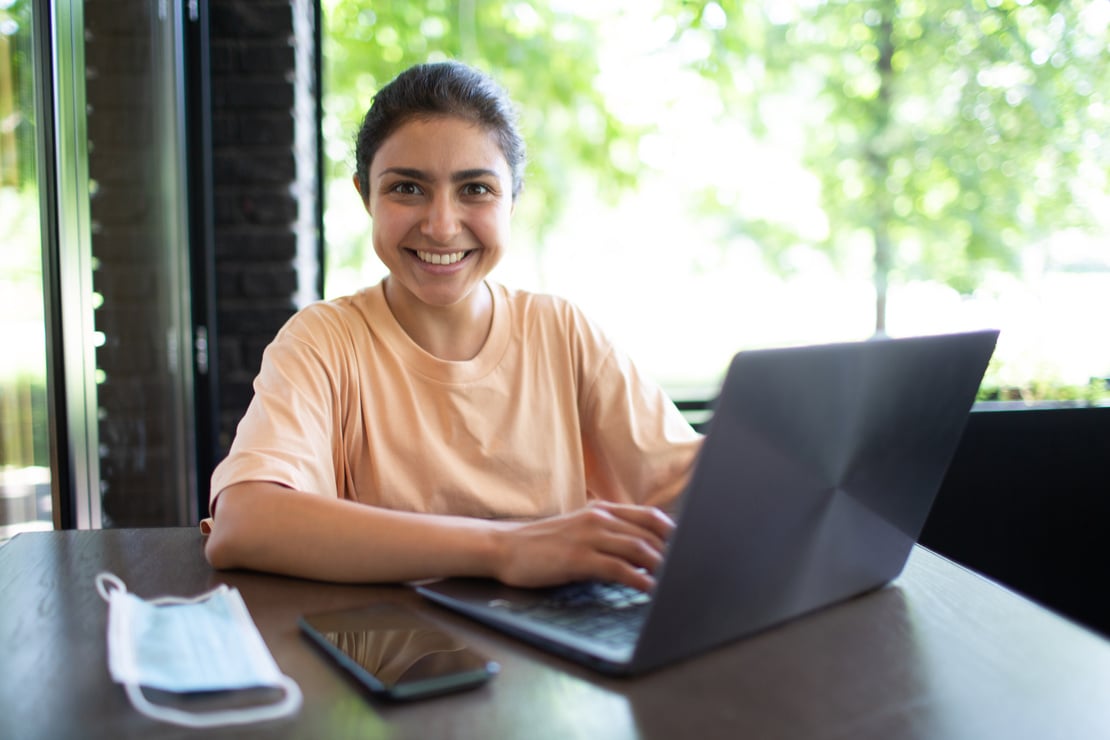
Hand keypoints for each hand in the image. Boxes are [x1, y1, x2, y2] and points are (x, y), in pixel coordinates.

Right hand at [492, 502, 675, 591]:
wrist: (504, 547)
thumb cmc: (541, 544)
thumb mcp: (578, 529)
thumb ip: (606, 534)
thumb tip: (639, 551)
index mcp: (601, 510)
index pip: (650, 516)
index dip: (674, 533)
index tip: (689, 550)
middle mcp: (599, 518)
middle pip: (650, 533)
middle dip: (673, 555)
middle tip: (687, 572)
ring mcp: (589, 537)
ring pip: (638, 548)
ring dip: (661, 568)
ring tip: (675, 584)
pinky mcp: (578, 559)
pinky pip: (619, 568)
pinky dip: (639, 580)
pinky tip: (649, 590)